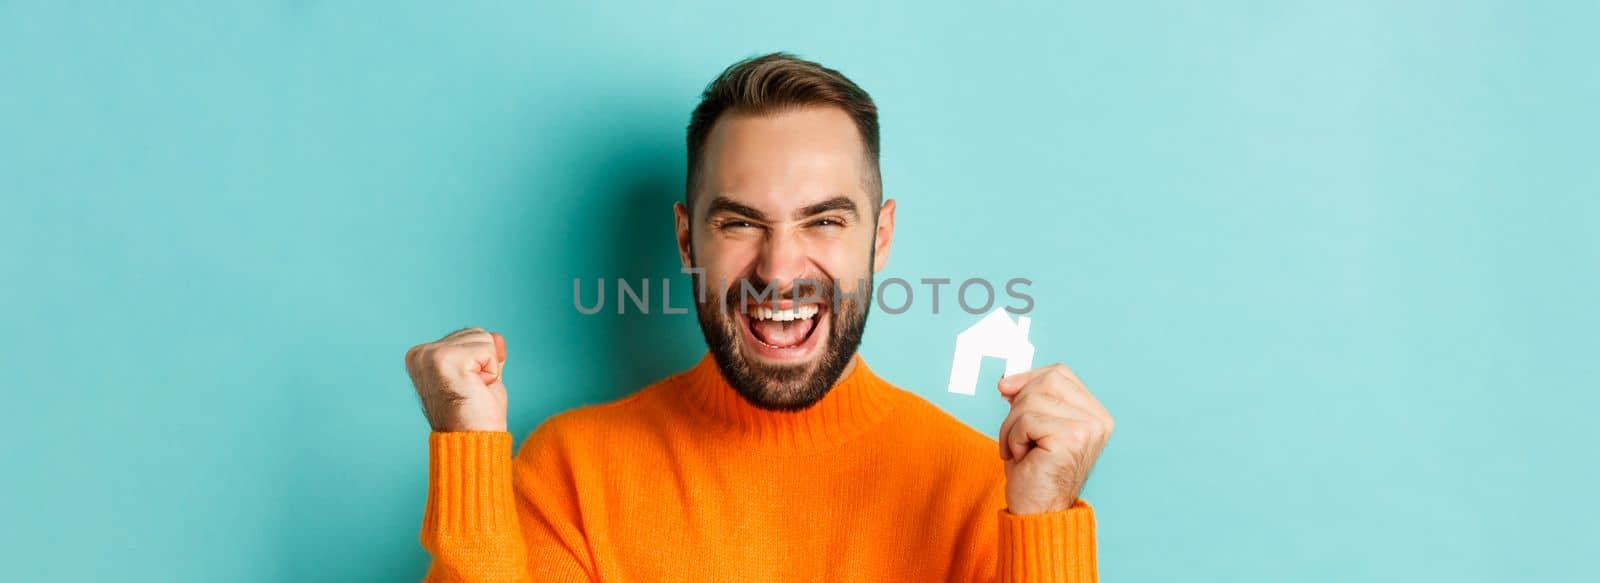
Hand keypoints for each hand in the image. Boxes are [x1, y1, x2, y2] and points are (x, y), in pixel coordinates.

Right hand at [404, 327, 508, 431]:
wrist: (472, 444)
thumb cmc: (476, 417)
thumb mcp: (482, 376)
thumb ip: (486, 354)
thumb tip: (497, 336)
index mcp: (422, 356)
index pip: (470, 336)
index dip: (480, 364)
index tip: (467, 388)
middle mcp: (420, 353)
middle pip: (477, 333)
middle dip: (485, 364)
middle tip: (472, 391)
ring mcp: (430, 355)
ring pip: (484, 339)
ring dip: (489, 369)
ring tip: (473, 391)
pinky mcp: (444, 359)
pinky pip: (488, 349)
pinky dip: (491, 372)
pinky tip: (476, 389)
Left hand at [996, 363, 1112, 513]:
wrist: (1036, 512)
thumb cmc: (1034, 471)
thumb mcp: (1030, 424)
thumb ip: (1028, 398)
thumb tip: (1007, 380)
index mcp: (1095, 413)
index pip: (1059, 373)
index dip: (1028, 377)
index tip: (1005, 390)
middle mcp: (1098, 419)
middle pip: (1046, 381)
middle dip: (1018, 406)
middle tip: (1016, 436)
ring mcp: (1088, 427)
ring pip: (1031, 400)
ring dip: (1012, 426)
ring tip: (1020, 451)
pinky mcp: (1071, 438)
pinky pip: (1026, 419)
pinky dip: (1013, 438)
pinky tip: (1023, 458)